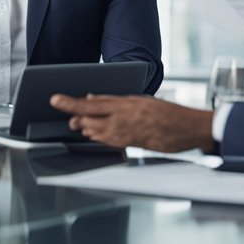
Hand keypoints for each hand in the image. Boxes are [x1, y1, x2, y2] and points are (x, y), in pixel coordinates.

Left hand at [50, 93, 215, 151]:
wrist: (188, 129)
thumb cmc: (167, 112)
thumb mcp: (140, 99)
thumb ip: (115, 101)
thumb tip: (92, 99)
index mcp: (125, 104)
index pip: (90, 103)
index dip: (70, 103)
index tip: (55, 100)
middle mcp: (122, 119)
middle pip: (88, 120)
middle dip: (77, 120)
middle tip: (71, 119)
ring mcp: (125, 134)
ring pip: (95, 132)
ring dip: (86, 129)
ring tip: (82, 126)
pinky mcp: (130, 145)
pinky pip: (107, 141)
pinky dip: (98, 137)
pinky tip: (96, 134)